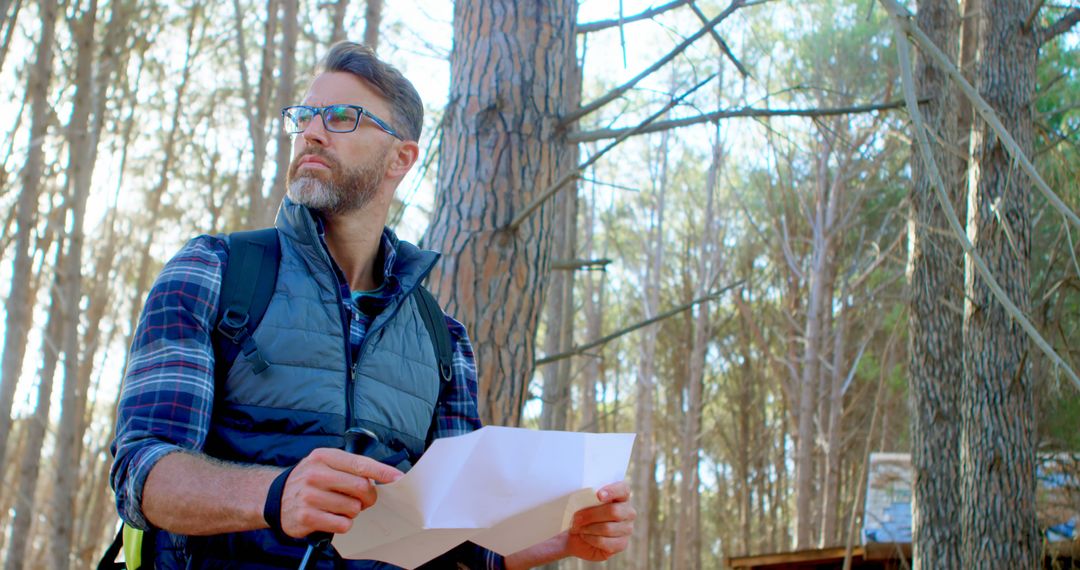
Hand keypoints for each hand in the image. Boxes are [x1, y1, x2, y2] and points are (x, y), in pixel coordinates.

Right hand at [278, 447, 402, 538]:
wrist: (276, 497)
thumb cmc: (310, 480)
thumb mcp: (325, 463)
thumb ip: (351, 467)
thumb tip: (384, 476)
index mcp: (324, 456)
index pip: (359, 464)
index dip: (381, 472)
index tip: (397, 478)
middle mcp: (315, 474)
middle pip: (360, 487)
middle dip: (368, 497)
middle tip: (363, 500)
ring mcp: (309, 496)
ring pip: (353, 508)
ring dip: (353, 511)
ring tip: (341, 507)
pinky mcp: (307, 517)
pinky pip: (342, 524)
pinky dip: (343, 524)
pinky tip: (332, 517)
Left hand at [564, 481, 634, 561]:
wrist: (577, 534)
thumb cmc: (581, 513)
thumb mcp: (581, 502)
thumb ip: (585, 497)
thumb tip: (581, 497)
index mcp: (621, 496)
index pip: (623, 489)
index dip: (612, 491)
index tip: (598, 495)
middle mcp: (628, 512)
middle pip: (613, 511)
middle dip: (591, 515)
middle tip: (576, 518)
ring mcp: (627, 529)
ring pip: (607, 528)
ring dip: (588, 528)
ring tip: (578, 528)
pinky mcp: (621, 544)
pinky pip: (605, 541)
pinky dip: (590, 539)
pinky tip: (585, 536)